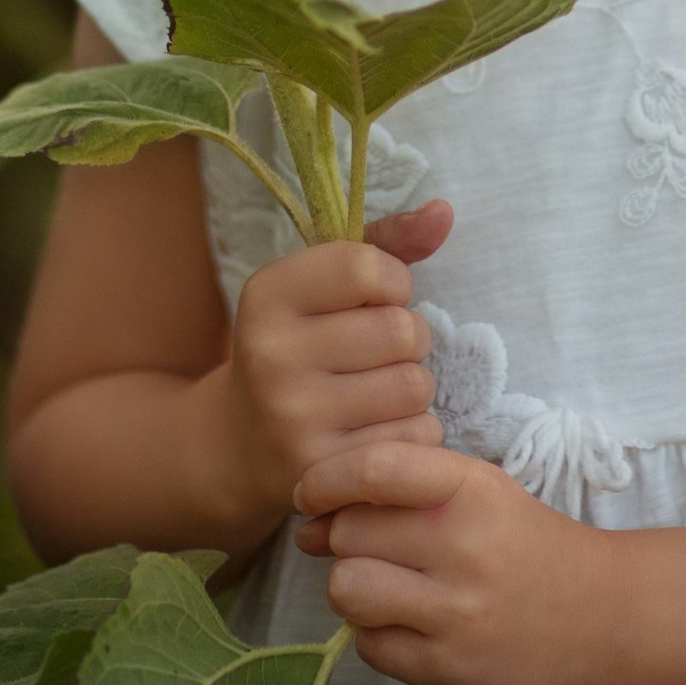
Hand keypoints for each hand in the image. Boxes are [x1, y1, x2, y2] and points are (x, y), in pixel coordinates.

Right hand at [213, 200, 453, 535]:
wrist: (241, 443)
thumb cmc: (302, 345)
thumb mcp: (324, 285)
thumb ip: (388, 243)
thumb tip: (444, 211)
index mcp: (267, 296)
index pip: (369, 268)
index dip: (392, 281)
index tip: (374, 297)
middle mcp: (272, 356)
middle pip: (401, 330)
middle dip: (407, 338)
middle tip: (376, 352)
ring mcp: (294, 420)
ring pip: (414, 386)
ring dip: (412, 387)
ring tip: (376, 391)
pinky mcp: (325, 473)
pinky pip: (415, 438)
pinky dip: (412, 432)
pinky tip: (375, 430)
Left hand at [292, 439, 618, 684]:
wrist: (604, 616)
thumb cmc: (526, 544)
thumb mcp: (478, 493)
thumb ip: (398, 494)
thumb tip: (306, 523)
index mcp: (471, 488)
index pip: (375, 467)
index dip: (325, 479)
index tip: (311, 496)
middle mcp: (464, 546)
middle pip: (349, 532)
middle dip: (347, 541)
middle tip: (379, 552)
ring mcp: (458, 613)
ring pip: (347, 590)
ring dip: (355, 590)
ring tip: (388, 592)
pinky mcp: (451, 669)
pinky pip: (370, 647)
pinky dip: (380, 637)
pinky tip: (414, 628)